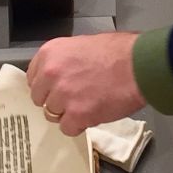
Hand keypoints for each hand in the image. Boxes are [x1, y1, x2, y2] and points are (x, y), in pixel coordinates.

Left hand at [26, 31, 144, 135]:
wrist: (140, 64)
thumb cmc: (118, 51)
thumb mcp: (82, 44)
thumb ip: (65, 60)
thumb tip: (61, 74)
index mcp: (50, 53)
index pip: (33, 78)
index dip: (46, 86)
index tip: (56, 89)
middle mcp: (50, 74)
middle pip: (40, 98)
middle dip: (55, 100)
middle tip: (74, 98)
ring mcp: (62, 95)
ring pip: (52, 115)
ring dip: (67, 114)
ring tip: (87, 105)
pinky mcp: (77, 115)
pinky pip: (67, 128)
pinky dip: (79, 125)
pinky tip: (92, 115)